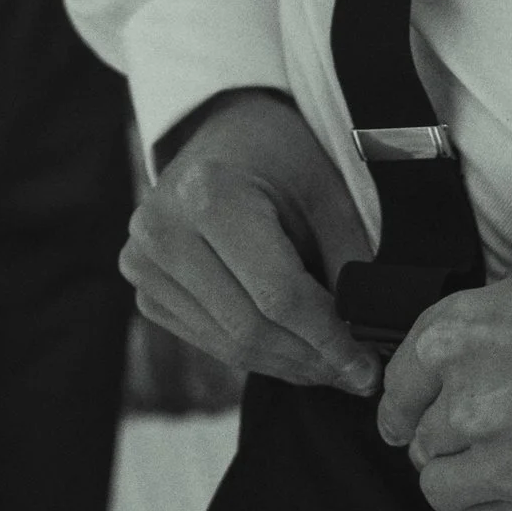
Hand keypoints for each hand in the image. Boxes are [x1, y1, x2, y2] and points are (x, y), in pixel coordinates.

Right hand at [124, 92, 379, 395]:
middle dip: (309, 359)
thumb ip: (348, 259)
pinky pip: (207, 340)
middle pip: (249, 326)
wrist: (223, 134)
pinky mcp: (144, 290)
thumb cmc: (281, 154)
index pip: (277, 293)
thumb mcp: (327, 189)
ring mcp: (144, 264)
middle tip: (355, 376)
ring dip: (286, 365)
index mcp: (208, 194)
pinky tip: (292, 352)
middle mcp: (162, 231)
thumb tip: (362, 337)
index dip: (327, 339)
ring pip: (227, 344)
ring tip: (331, 369)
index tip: (367, 368)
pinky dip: (255, 354)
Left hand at [376, 251, 511, 510]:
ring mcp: (506, 462)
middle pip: (421, 443)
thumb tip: (426, 381)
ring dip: (467, 478)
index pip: (395, 392)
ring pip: (440, 491)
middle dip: (450, 439)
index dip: (407, 407)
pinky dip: (495, 510)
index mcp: (453, 339)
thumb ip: (464, 338)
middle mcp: (468, 402)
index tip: (412, 419)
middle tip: (496, 428)